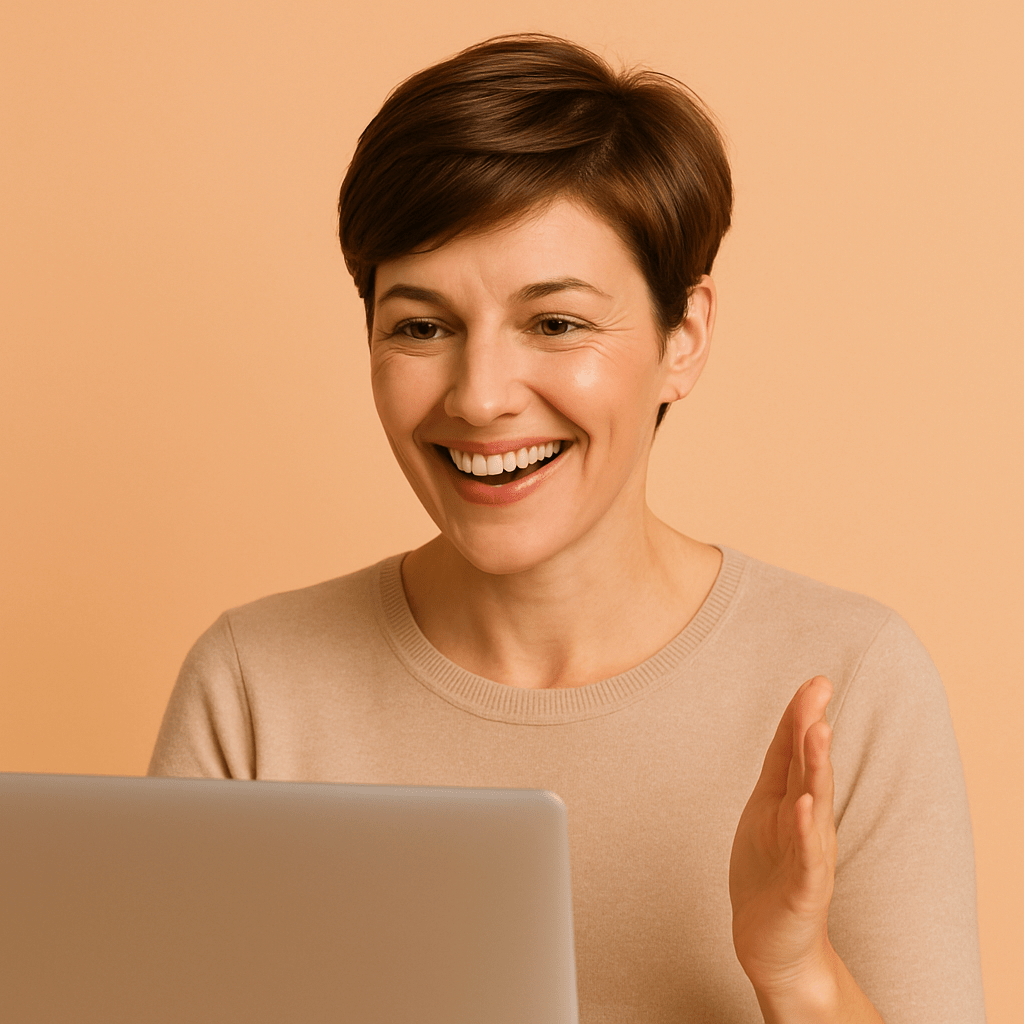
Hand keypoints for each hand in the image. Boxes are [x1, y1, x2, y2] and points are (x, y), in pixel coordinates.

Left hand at [729, 675, 837, 996]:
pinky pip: (806, 857)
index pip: (796, 752)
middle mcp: (805, 823)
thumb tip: (794, 722)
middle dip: (811, 732)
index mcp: (791, 802)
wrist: (772, 943)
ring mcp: (807, 855)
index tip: (816, 680)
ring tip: (817, 733)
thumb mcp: (769, 810)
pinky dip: (805, 831)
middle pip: (809, 771)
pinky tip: (803, 807)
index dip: (801, 717)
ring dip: (816, 769)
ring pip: (814, 806)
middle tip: (817, 695)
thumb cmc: (768, 870)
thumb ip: (783, 769)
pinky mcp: (803, 889)